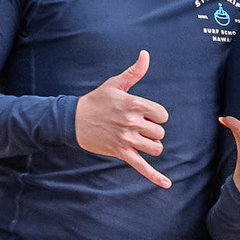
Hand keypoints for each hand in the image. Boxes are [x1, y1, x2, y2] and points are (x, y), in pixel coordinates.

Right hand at [76, 51, 170, 187]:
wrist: (72, 119)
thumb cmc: (97, 100)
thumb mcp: (115, 84)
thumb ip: (134, 72)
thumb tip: (145, 54)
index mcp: (134, 104)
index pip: (163, 115)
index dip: (156, 115)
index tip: (144, 114)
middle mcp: (132, 122)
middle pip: (160, 132)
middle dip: (152, 131)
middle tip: (136, 126)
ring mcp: (127, 139)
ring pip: (156, 148)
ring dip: (151, 146)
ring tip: (138, 139)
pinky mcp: (121, 152)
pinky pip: (142, 167)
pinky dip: (155, 176)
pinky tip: (167, 184)